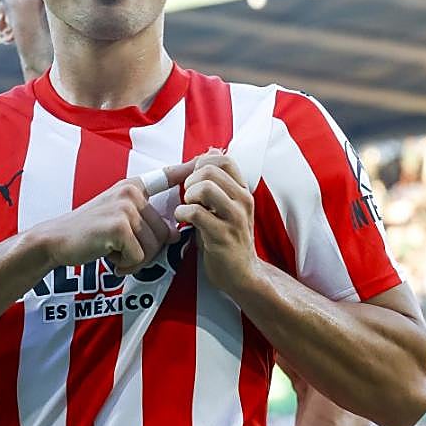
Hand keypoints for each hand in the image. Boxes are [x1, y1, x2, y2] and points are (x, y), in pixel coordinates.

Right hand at [39, 160, 194, 275]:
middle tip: (121, 250)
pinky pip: (139, 257)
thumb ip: (146, 221)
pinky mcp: (119, 226)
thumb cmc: (89, 233)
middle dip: (146, 252)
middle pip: (164, 233)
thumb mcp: (119, 218)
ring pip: (153, 247)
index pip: (167, 175)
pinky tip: (107, 255)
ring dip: (135, 260)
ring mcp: (125, 207)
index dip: (188, 168)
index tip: (212, 153)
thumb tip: (176, 234)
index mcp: (133, 187)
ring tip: (113, 251)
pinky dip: (125, 264)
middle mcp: (131, 192)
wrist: (55, 241)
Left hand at [173, 150, 258, 294]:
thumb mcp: (226, 205)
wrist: (242, 274)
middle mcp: (243, 201)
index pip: (224, 160)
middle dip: (191, 180)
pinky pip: (196, 213)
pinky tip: (183, 220)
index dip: (202, 164)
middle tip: (188, 196)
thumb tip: (211, 151)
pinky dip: (182, 213)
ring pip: (206, 188)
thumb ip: (219, 181)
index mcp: (243, 191)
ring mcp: (235, 218)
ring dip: (188, 196)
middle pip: (210, 170)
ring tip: (188, 207)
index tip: (194, 180)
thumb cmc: (229, 239)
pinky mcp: (223, 235)